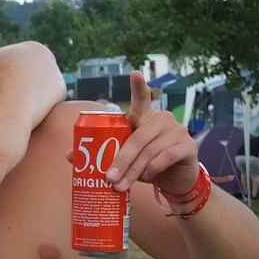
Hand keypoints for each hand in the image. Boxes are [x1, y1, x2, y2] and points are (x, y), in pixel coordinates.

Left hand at [105, 71, 198, 194]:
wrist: (174, 181)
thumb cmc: (145, 165)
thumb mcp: (123, 159)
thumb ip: (101, 155)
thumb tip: (70, 156)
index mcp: (145, 118)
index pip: (142, 99)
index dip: (138, 86)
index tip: (134, 73)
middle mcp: (163, 119)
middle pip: (137, 138)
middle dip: (120, 160)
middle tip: (108, 178)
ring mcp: (178, 131)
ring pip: (149, 151)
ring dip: (133, 170)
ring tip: (121, 185)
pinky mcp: (188, 146)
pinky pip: (166, 157)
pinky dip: (152, 169)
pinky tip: (146, 177)